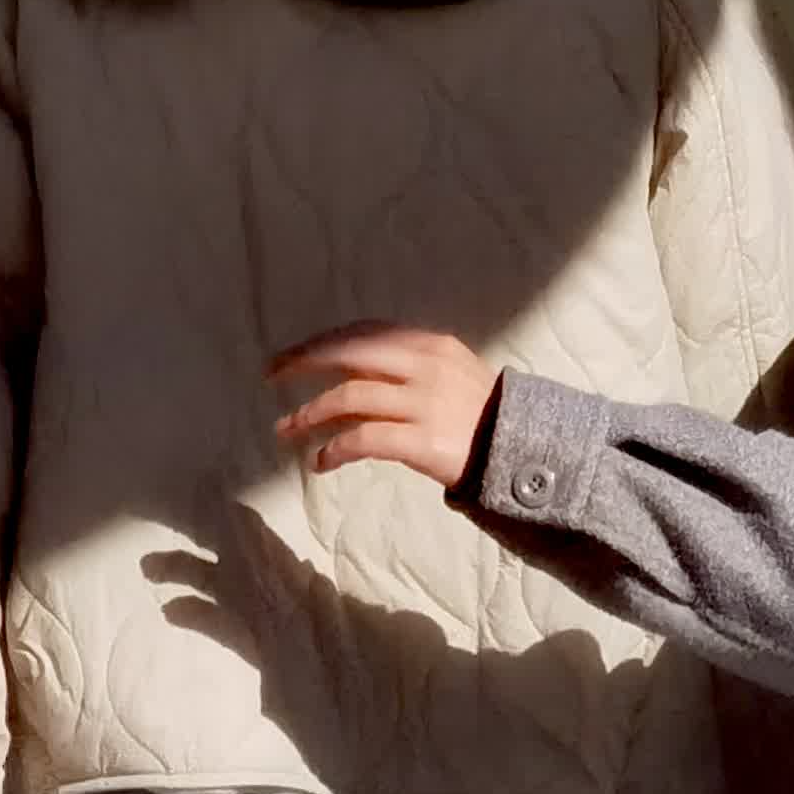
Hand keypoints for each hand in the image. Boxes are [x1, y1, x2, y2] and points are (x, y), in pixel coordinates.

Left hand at [270, 327, 498, 487]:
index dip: (322, 342)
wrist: (522, 452)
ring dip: (310, 413)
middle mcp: (425, 365)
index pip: (365, 332)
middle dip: (304, 363)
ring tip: (287, 430)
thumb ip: (406, 368)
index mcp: (430, 345)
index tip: (291, 356)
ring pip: (350, 396)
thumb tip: (348, 373)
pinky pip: (364, 439)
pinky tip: (321, 461)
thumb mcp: (449, 375)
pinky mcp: (422, 440)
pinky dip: (335, 448)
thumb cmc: (480, 416)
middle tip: (272, 378)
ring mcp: (424, 402)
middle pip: (350, 353)